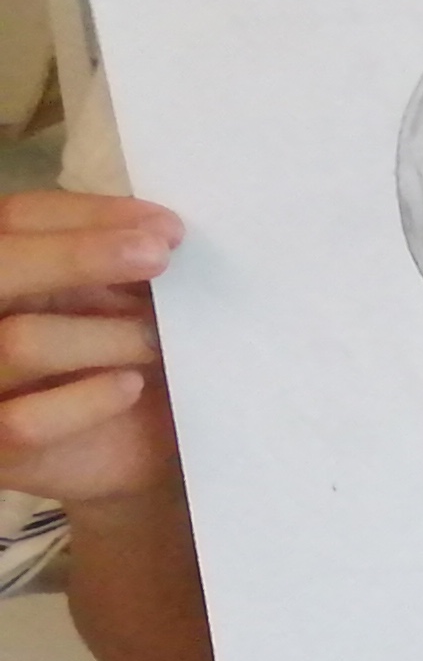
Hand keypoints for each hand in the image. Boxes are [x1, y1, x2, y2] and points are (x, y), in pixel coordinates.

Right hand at [0, 191, 186, 508]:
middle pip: (0, 267)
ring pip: (19, 342)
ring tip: (156, 342)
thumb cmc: (126, 348)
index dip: (89, 217)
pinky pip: (25, 421)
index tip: (168, 228)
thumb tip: (157, 229)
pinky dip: (88, 400)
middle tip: (159, 257)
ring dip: (107, 337)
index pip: (17, 218)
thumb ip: (123, 257)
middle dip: (78, 256)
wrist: (139, 444)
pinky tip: (130, 386)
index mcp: (6, 269)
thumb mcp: (123, 294)